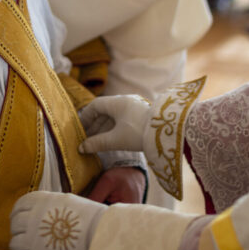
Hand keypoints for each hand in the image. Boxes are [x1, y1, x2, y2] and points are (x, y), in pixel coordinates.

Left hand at [0, 191, 106, 249]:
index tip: (19, 219)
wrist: (102, 237)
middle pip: (15, 225)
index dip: (18, 214)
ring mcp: (32, 238)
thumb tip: (40, 213)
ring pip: (14, 242)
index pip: (20, 206)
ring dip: (17, 246)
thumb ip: (50, 206)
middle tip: (26, 237)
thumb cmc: (92, 220)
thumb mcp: (68, 202)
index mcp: (41, 200)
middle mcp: (32, 217)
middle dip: (19, 231)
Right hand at [82, 79, 207, 200]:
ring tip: (98, 142)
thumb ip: (97, 143)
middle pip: (105, 111)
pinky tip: (112, 140)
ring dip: (105, 129)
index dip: (86, 117)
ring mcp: (135, 108)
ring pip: (114, 116)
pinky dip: (115, 129)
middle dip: (95, 125)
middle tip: (87, 139)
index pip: (95, 105)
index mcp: (117, 102)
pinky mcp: (142, 116)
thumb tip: (81, 148)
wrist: (168, 132)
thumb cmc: (139, 133)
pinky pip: (123, 120)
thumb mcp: (116, 139)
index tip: (80, 129)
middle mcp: (125, 101)